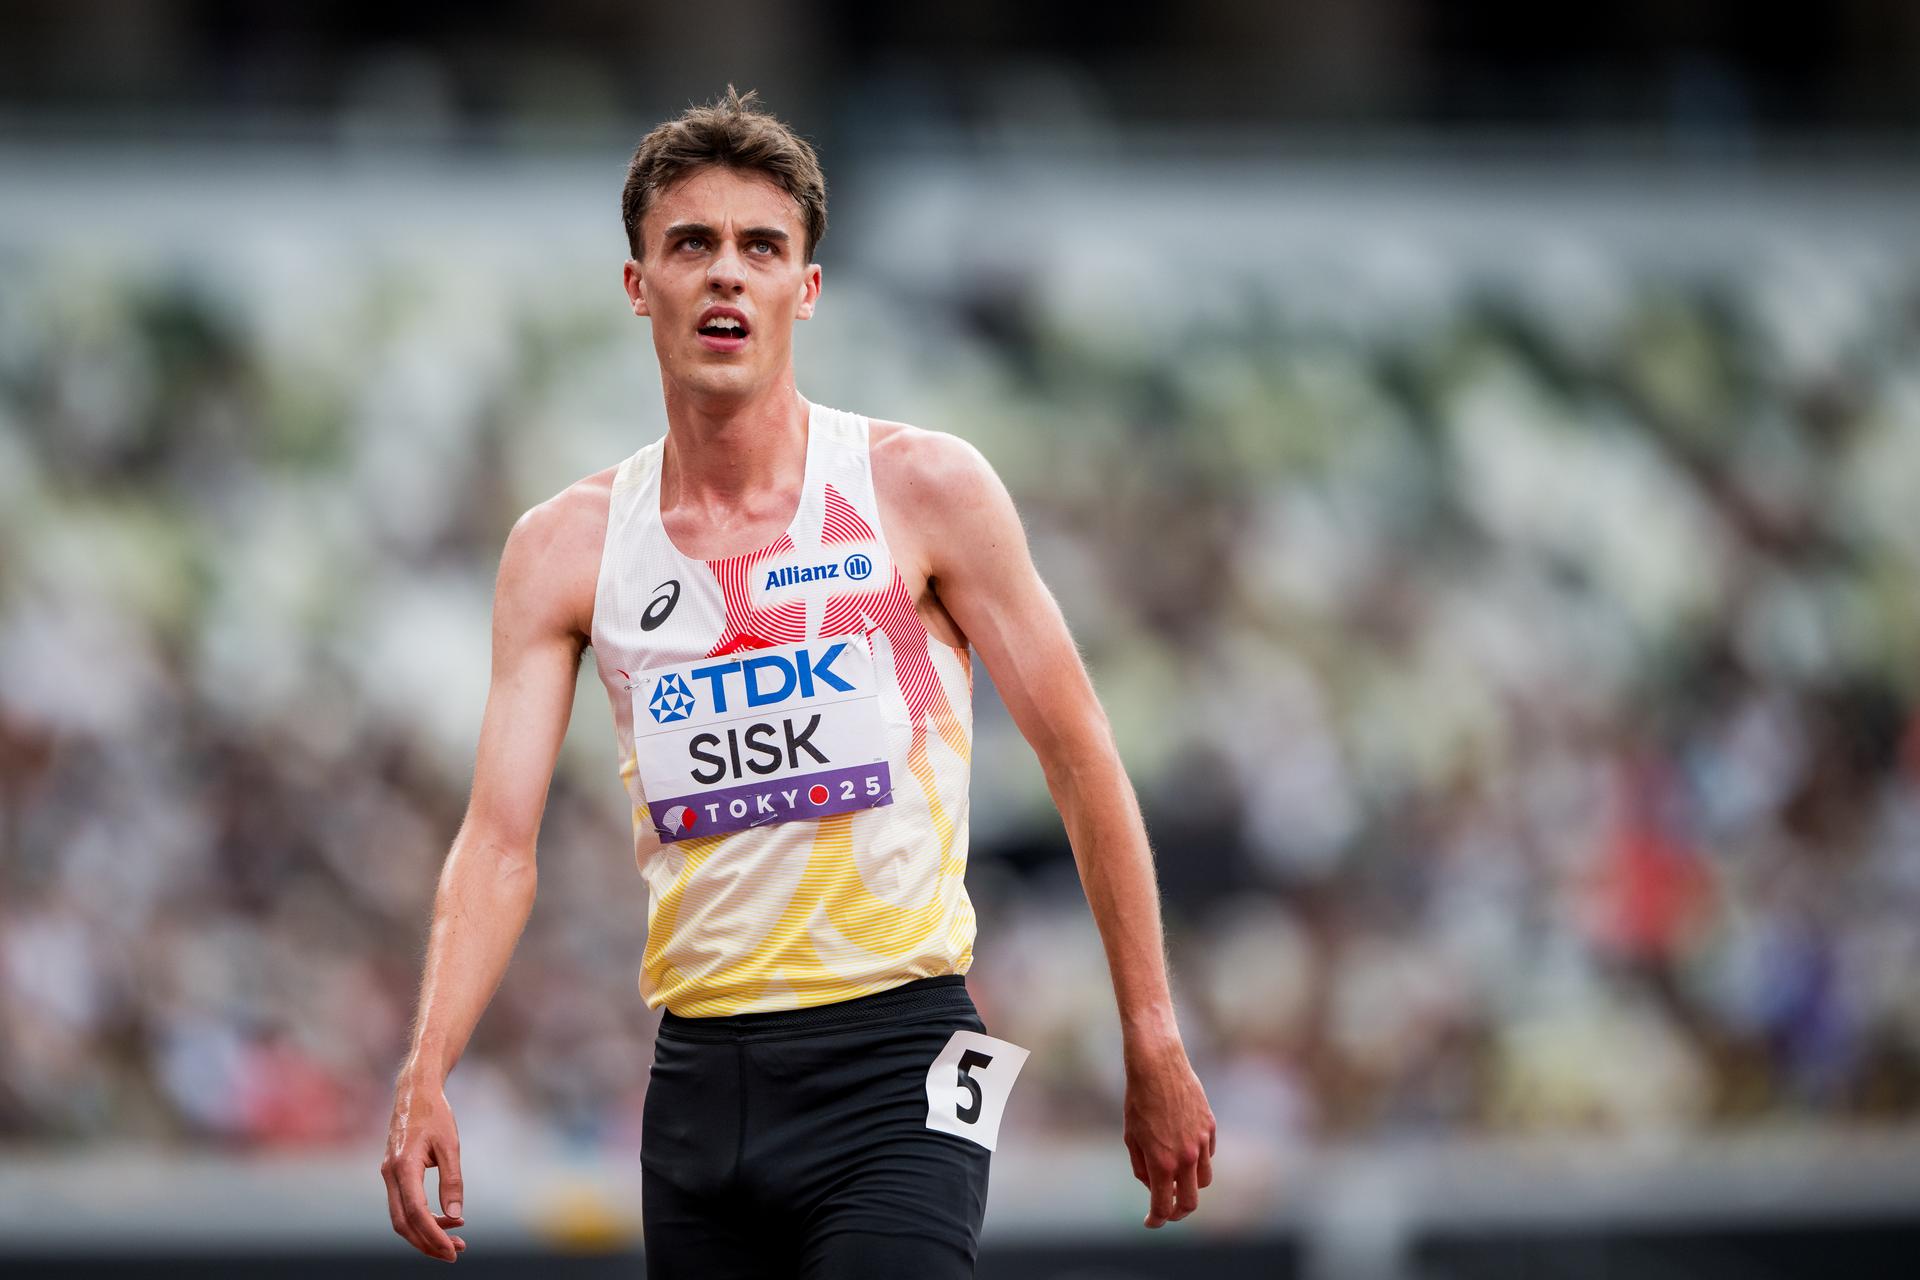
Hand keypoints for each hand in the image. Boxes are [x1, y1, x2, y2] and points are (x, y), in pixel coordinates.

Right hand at [381, 1074, 467, 1261]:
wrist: (414, 1092)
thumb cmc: (435, 1114)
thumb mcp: (450, 1145)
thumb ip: (452, 1180)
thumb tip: (455, 1215)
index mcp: (403, 1166)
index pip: (416, 1212)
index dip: (434, 1235)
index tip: (453, 1250)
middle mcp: (390, 1174)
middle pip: (403, 1223)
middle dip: (427, 1242)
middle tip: (455, 1253)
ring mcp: (388, 1175)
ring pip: (401, 1217)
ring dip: (425, 1232)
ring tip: (456, 1239)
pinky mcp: (393, 1174)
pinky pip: (404, 1204)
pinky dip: (422, 1217)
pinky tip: (445, 1218)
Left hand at [1122, 1037, 1215, 1228]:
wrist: (1157, 1064)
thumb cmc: (1138, 1099)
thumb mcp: (1131, 1137)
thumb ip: (1142, 1167)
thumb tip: (1155, 1186)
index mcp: (1162, 1162)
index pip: (1164, 1206)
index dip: (1156, 1220)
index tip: (1150, 1222)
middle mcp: (1186, 1156)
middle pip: (1191, 1202)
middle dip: (1178, 1212)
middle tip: (1167, 1210)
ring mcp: (1201, 1142)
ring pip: (1204, 1180)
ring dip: (1190, 1186)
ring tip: (1176, 1180)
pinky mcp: (1209, 1126)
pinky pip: (1208, 1154)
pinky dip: (1198, 1161)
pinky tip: (1184, 1151)